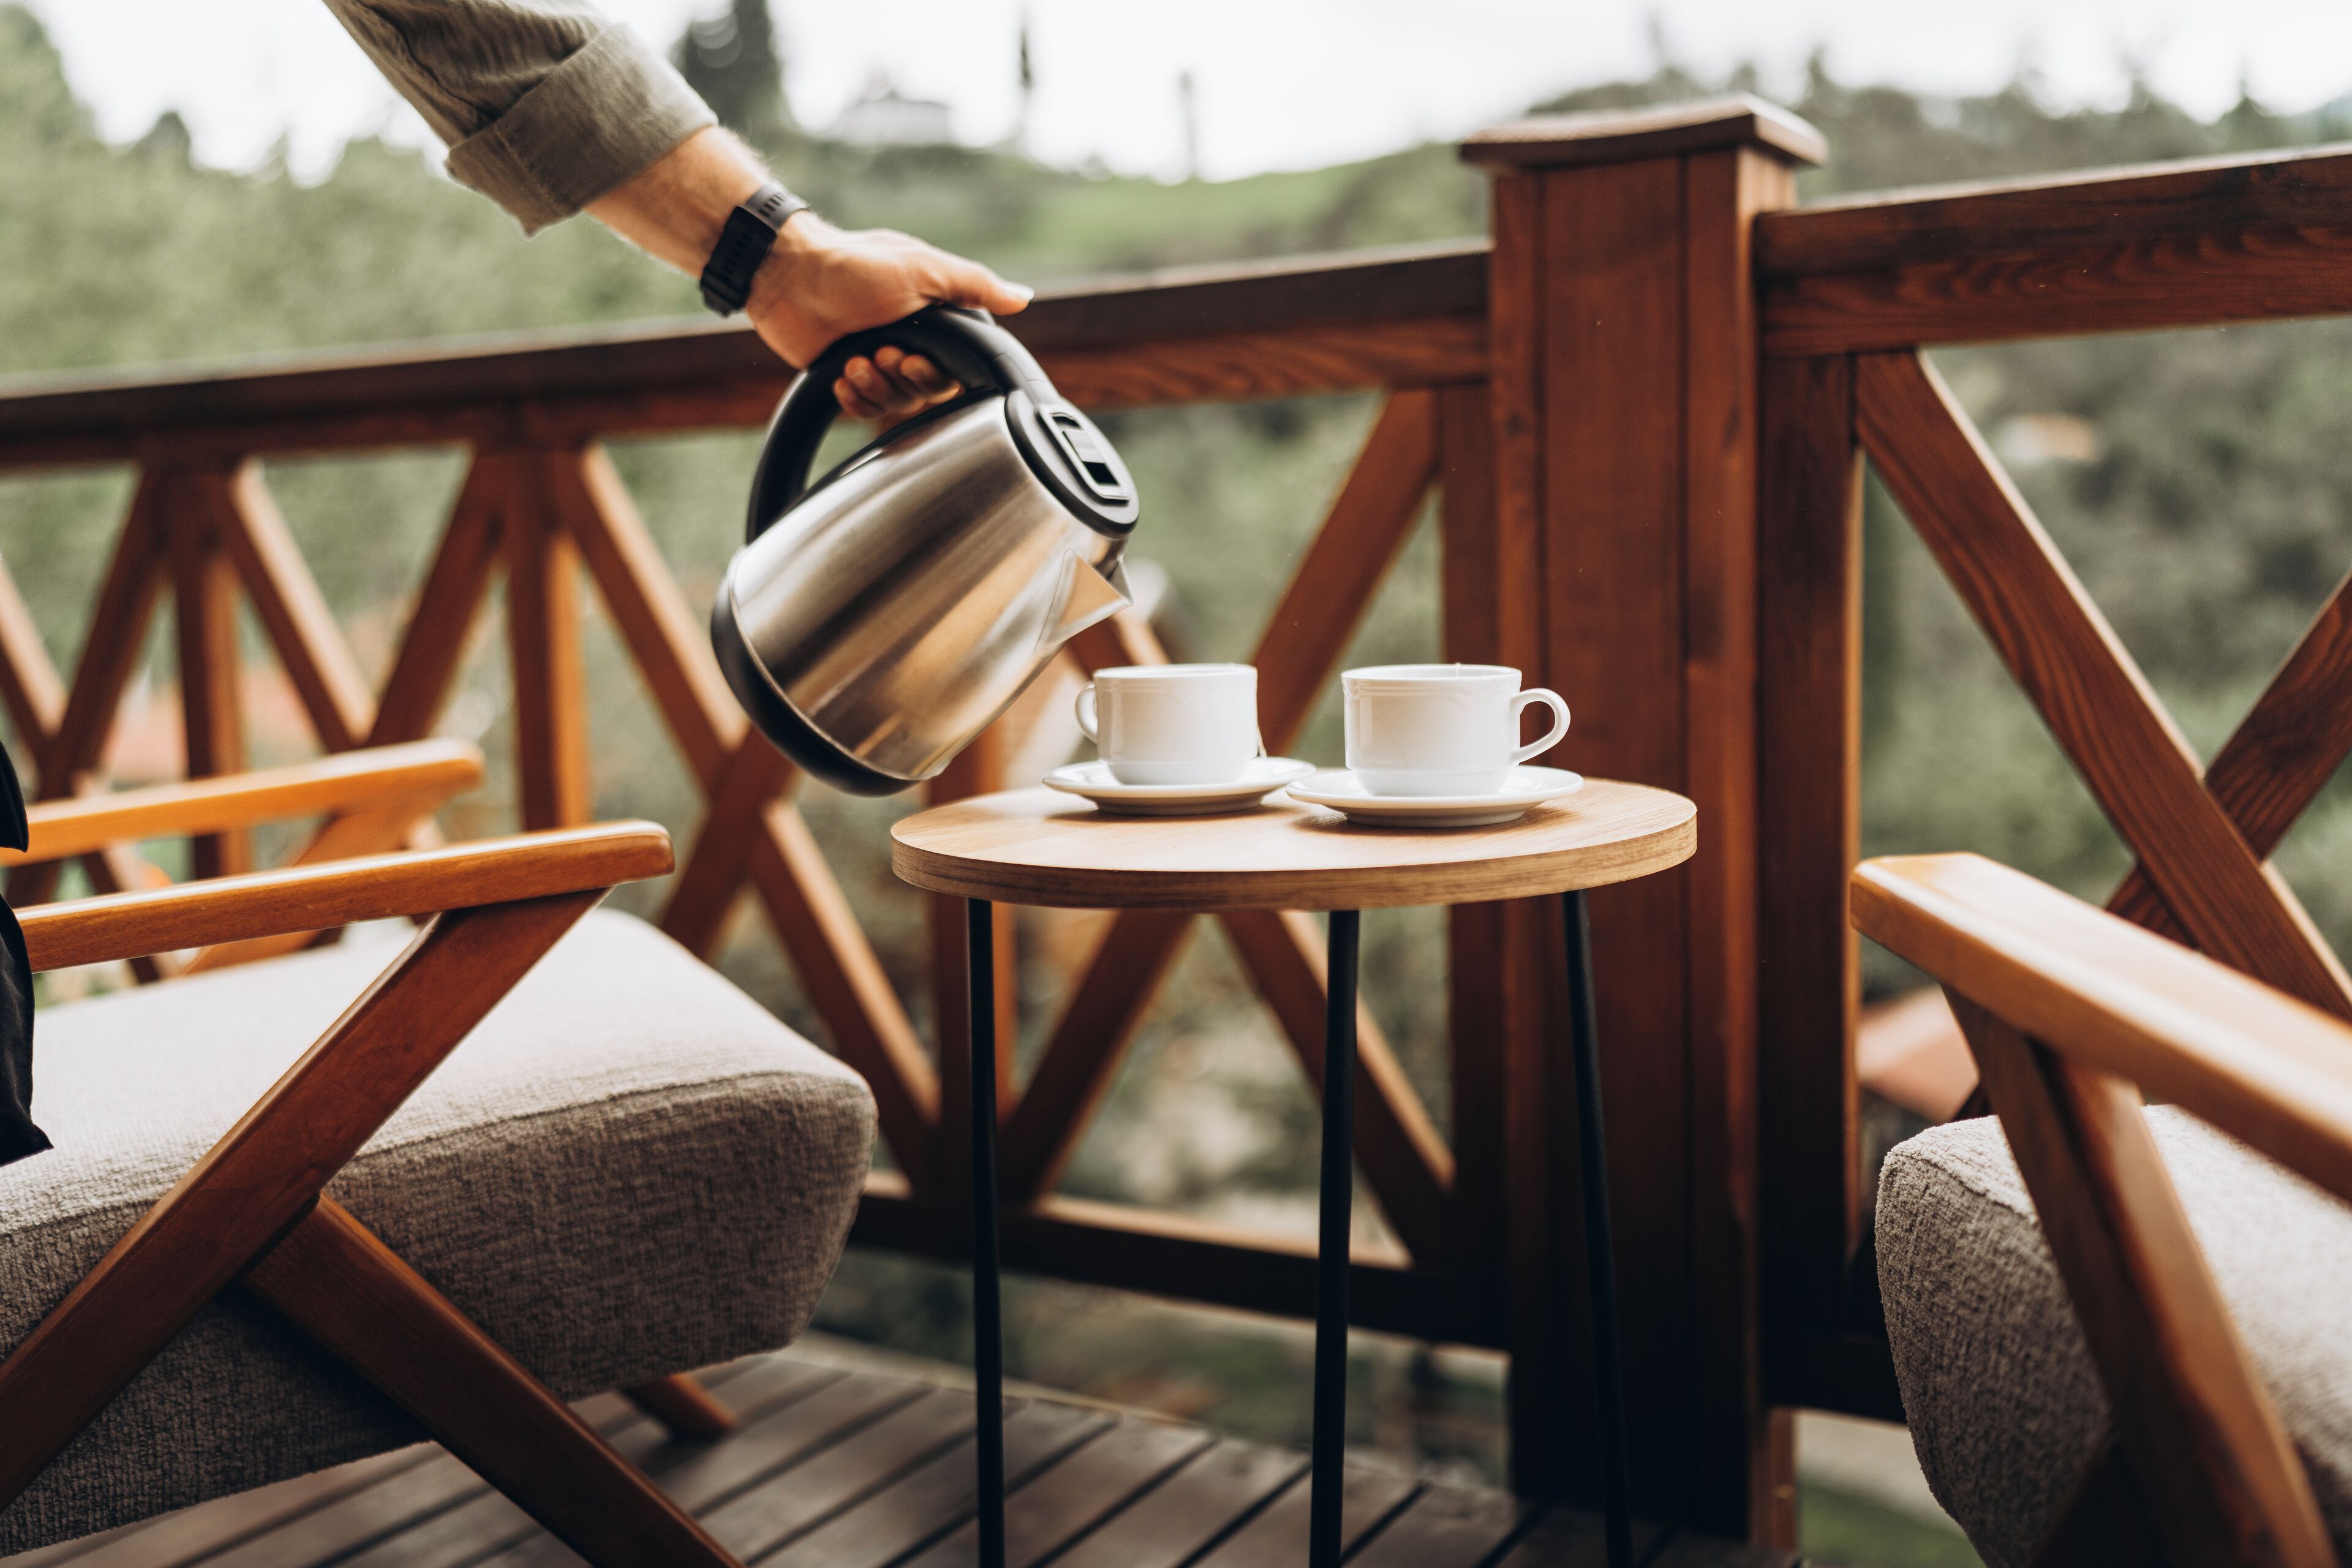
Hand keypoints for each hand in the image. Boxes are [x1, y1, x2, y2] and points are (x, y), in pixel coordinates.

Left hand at [746, 213, 1030, 424]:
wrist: (787, 276)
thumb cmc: (853, 266)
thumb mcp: (922, 269)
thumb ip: (975, 286)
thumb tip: (1022, 297)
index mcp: (933, 316)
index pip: (956, 365)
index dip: (936, 372)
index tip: (913, 359)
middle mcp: (908, 339)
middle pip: (927, 390)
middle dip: (902, 378)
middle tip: (882, 353)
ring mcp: (876, 357)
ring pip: (895, 402)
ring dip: (875, 387)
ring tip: (854, 362)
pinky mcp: (846, 374)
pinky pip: (863, 409)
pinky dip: (854, 400)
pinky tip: (842, 378)